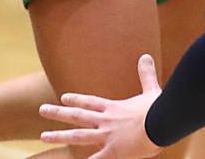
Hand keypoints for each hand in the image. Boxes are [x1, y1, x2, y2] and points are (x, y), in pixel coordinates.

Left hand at [40, 53, 162, 157]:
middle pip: (77, 116)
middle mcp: (106, 121)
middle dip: (58, 113)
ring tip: (43, 135)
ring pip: (77, 136)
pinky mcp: (113, 152)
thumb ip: (146, 74)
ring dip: (60, 135)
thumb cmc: (159, 108)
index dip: (77, 100)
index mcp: (114, 108)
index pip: (90, 102)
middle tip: (41, 110)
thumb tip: (146, 56)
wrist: (162, 123)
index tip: (63, 98)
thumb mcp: (151, 89)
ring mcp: (107, 137)